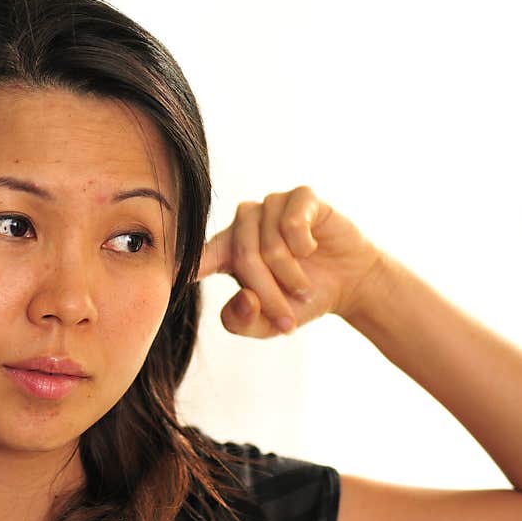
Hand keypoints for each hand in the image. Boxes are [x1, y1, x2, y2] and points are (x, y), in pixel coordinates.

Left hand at [195, 186, 384, 337]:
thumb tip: (243, 298)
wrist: (349, 283)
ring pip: (269, 243)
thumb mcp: (268, 324)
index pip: (199, 256)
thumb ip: (242, 321)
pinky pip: (291, 221)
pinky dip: (303, 244)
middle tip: (288, 319)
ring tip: (303, 288)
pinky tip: (312, 249)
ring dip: (290, 274)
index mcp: (226, 252)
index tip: (172, 273)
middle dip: (268, 292)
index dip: (187, 262)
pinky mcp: (299, 197)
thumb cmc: (300, 300)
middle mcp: (244, 224)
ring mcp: (270, 206)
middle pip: (244, 256)